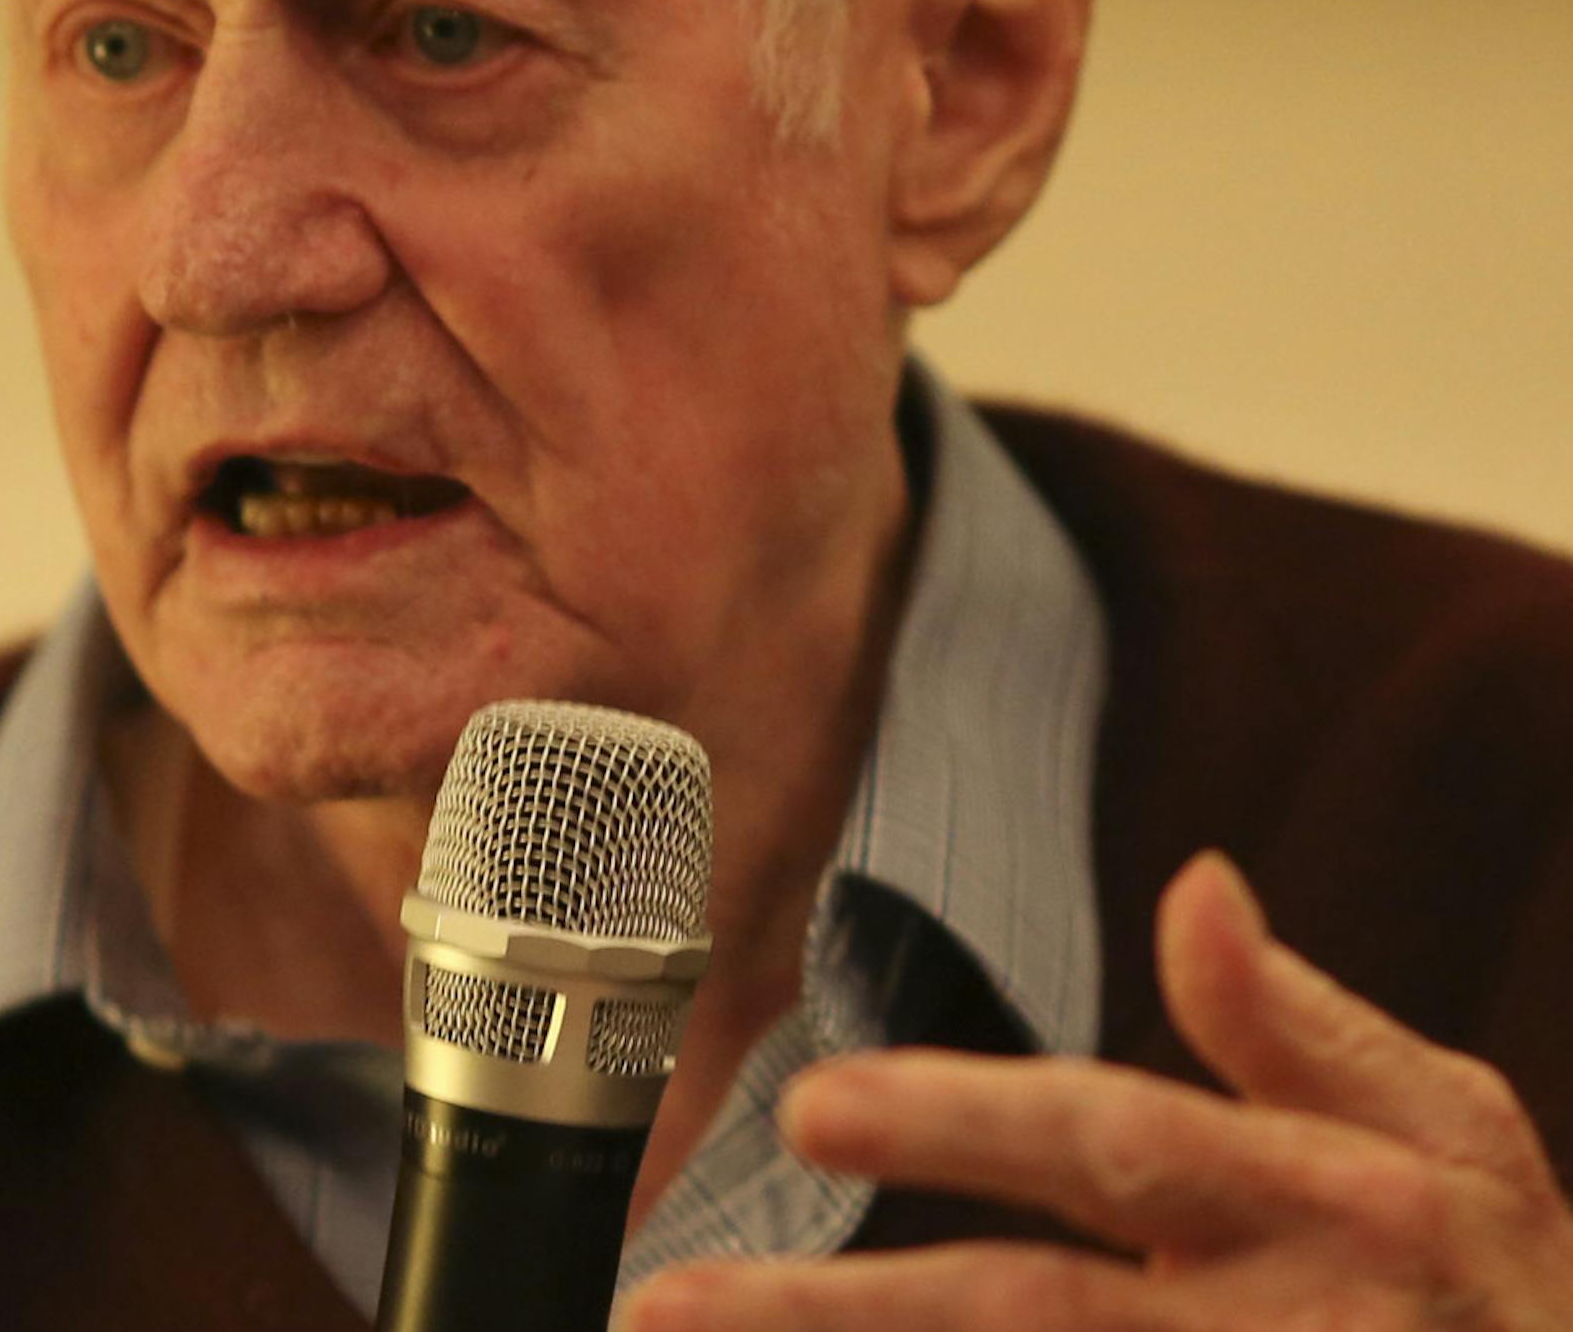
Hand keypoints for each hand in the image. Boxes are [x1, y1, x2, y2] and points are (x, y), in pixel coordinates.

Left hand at [617, 851, 1572, 1328]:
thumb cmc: (1491, 1282)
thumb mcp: (1447, 1131)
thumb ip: (1298, 1022)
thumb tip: (1195, 884)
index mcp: (1306, 1200)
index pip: (1107, 1144)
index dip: (959, 1124)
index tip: (813, 1105)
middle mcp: (1260, 1328)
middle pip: (1026, 1323)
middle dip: (846, 1317)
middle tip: (679, 1303)